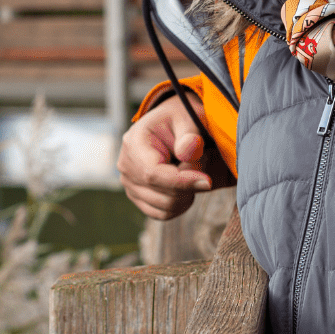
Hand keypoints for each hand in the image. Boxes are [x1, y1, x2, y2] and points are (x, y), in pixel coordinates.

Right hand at [118, 93, 221, 219]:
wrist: (174, 125)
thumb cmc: (182, 119)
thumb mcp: (189, 119)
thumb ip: (189, 137)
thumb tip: (188, 154)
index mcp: (134, 143)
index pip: (153, 174)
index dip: (182, 181)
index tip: (208, 181)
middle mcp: (126, 166)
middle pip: (162, 195)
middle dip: (190, 184)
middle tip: (204, 161)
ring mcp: (130, 184)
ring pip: (165, 207)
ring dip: (188, 194)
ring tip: (195, 170)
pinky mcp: (138, 197)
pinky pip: (163, 214)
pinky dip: (181, 205)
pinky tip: (188, 186)